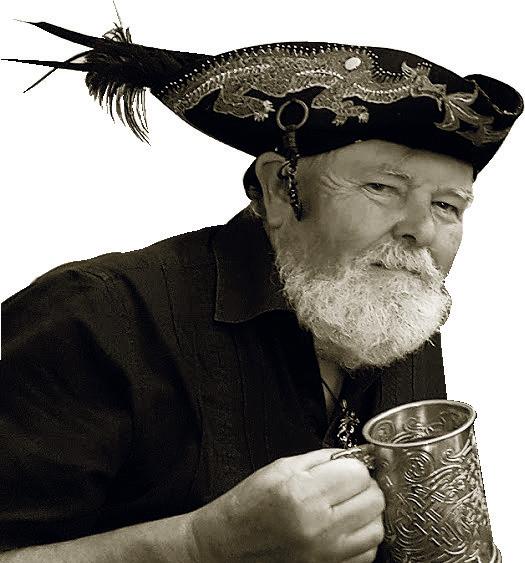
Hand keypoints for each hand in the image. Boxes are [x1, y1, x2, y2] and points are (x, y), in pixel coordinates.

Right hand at [189, 448, 384, 561]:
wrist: (227, 546)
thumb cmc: (248, 504)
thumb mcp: (280, 468)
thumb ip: (320, 460)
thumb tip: (353, 455)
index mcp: (303, 494)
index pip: (358, 474)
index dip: (354, 466)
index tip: (346, 467)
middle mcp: (318, 527)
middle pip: (374, 500)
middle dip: (364, 486)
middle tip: (348, 483)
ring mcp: (326, 554)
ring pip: (376, 528)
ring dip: (368, 512)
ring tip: (349, 504)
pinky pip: (367, 553)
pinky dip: (362, 538)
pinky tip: (345, 527)